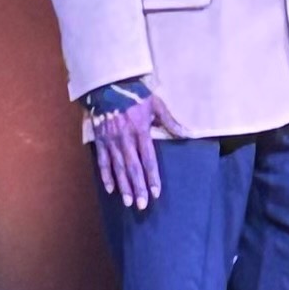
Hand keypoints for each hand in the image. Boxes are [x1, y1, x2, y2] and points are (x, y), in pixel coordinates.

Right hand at [94, 95, 187, 209]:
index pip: (148, 159)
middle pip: (133, 168)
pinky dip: (105, 175)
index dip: (152, 177)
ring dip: (123, 186)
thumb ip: (170, 121)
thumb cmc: (134, 95)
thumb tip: (188, 134)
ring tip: (127, 202)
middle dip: (138, 188)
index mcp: (140, 131)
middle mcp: (125, 139)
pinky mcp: (100, 140)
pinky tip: (110, 189)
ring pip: (118, 168)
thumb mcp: (155, 104)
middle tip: (141, 205)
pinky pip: (103, 161)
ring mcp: (111, 141)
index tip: (156, 192)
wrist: (107, 85)